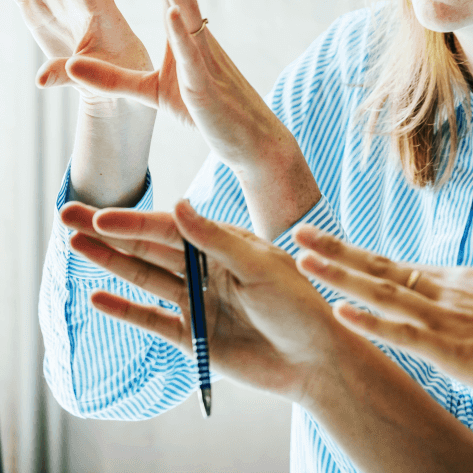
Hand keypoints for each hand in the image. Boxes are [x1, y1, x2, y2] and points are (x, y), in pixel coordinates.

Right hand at [61, 199, 340, 402]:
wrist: (314, 358)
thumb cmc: (299, 305)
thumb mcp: (261, 267)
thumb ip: (217, 240)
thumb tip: (180, 205)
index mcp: (225, 245)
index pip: (171, 228)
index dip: (135, 222)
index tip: (102, 216)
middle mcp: (207, 268)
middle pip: (149, 247)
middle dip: (110, 232)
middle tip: (68, 214)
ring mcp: (198, 302)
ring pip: (145, 278)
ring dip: (111, 262)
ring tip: (75, 245)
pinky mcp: (194, 337)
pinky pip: (152, 320)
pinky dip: (125, 309)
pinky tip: (98, 297)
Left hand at [66, 0, 320, 237]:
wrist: (248, 139)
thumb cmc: (206, 111)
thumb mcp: (151, 92)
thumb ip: (112, 79)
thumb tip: (71, 64)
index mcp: (184, 35)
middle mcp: (196, 37)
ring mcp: (203, 57)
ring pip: (186, 10)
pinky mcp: (204, 84)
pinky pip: (193, 54)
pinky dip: (181, 31)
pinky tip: (171, 10)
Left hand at [293, 225, 472, 415]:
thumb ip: (467, 304)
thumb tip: (449, 306)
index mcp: (456, 280)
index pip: (396, 267)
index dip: (358, 257)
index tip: (329, 245)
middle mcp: (445, 290)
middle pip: (380, 266)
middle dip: (336, 250)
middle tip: (299, 232)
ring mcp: (446, 317)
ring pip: (381, 291)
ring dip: (339, 275)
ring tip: (303, 261)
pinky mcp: (451, 349)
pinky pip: (403, 334)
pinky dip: (369, 323)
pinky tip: (341, 312)